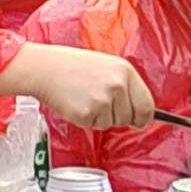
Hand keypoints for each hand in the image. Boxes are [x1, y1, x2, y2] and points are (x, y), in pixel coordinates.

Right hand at [3, 43, 152, 134]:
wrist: (43, 68)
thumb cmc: (70, 66)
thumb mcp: (105, 66)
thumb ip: (124, 85)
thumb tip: (139, 110)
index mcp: (125, 71)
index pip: (147, 105)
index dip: (143, 117)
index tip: (138, 121)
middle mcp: (118, 85)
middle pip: (130, 117)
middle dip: (117, 117)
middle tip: (99, 104)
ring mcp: (104, 100)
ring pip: (111, 123)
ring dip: (99, 117)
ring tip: (84, 98)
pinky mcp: (88, 113)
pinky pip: (94, 125)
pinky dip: (85, 119)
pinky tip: (75, 103)